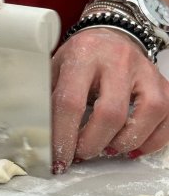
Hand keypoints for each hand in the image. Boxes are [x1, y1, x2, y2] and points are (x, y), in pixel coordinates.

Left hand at [51, 28, 168, 172]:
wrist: (109, 35)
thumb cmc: (79, 56)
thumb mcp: (56, 68)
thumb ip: (48, 98)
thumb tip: (40, 136)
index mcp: (83, 56)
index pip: (71, 102)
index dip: (64, 136)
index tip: (59, 160)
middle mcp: (117, 60)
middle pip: (110, 113)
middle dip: (92, 144)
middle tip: (81, 153)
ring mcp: (145, 70)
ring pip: (147, 114)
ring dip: (123, 143)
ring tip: (106, 149)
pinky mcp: (162, 82)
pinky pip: (167, 117)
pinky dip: (152, 140)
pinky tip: (132, 147)